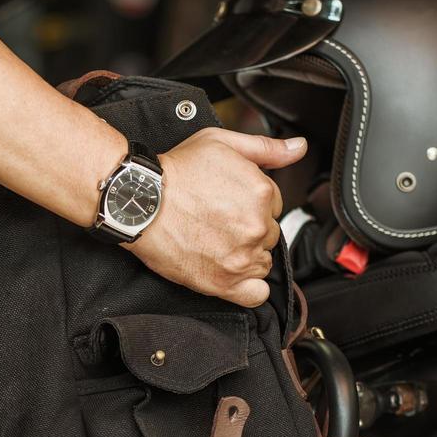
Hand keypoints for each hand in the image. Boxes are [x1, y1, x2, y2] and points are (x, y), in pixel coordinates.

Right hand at [130, 129, 306, 306]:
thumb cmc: (174, 172)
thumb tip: (298, 148)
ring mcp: (242, 257)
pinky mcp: (224, 282)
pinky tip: (233, 271)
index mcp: (261, 193)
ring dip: (246, 254)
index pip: (273, 203)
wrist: (139, 201)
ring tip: (216, 241)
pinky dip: (250, 287)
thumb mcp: (221, 143)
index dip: (250, 202)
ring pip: (262, 260)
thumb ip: (266, 148)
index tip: (228, 201)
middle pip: (267, 232)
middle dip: (247, 226)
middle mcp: (256, 226)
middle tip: (217, 220)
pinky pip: (256, 294)